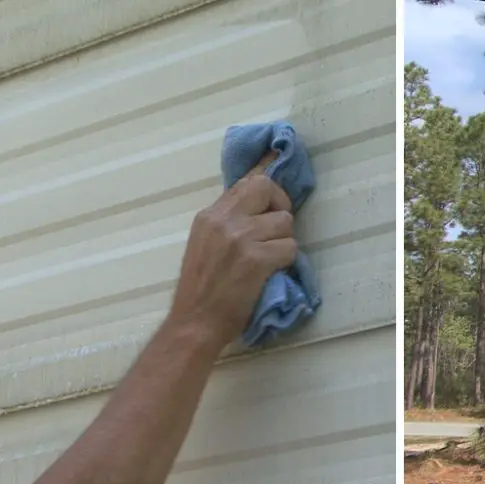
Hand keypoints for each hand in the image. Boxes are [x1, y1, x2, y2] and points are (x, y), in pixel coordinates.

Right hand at [168, 175, 297, 345]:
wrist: (195, 323)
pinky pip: (290, 248)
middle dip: (280, 204)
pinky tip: (271, 273)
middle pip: (266, 187)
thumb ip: (228, 222)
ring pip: (285, 222)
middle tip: (277, 228)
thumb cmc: (201, 291)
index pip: (244, 181)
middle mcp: (223, 220)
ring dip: (284, 241)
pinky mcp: (256, 259)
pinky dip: (287, 262)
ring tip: (270, 259)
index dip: (266, 172)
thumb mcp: (205, 244)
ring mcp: (240, 238)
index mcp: (210, 215)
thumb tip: (257, 205)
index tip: (279, 159)